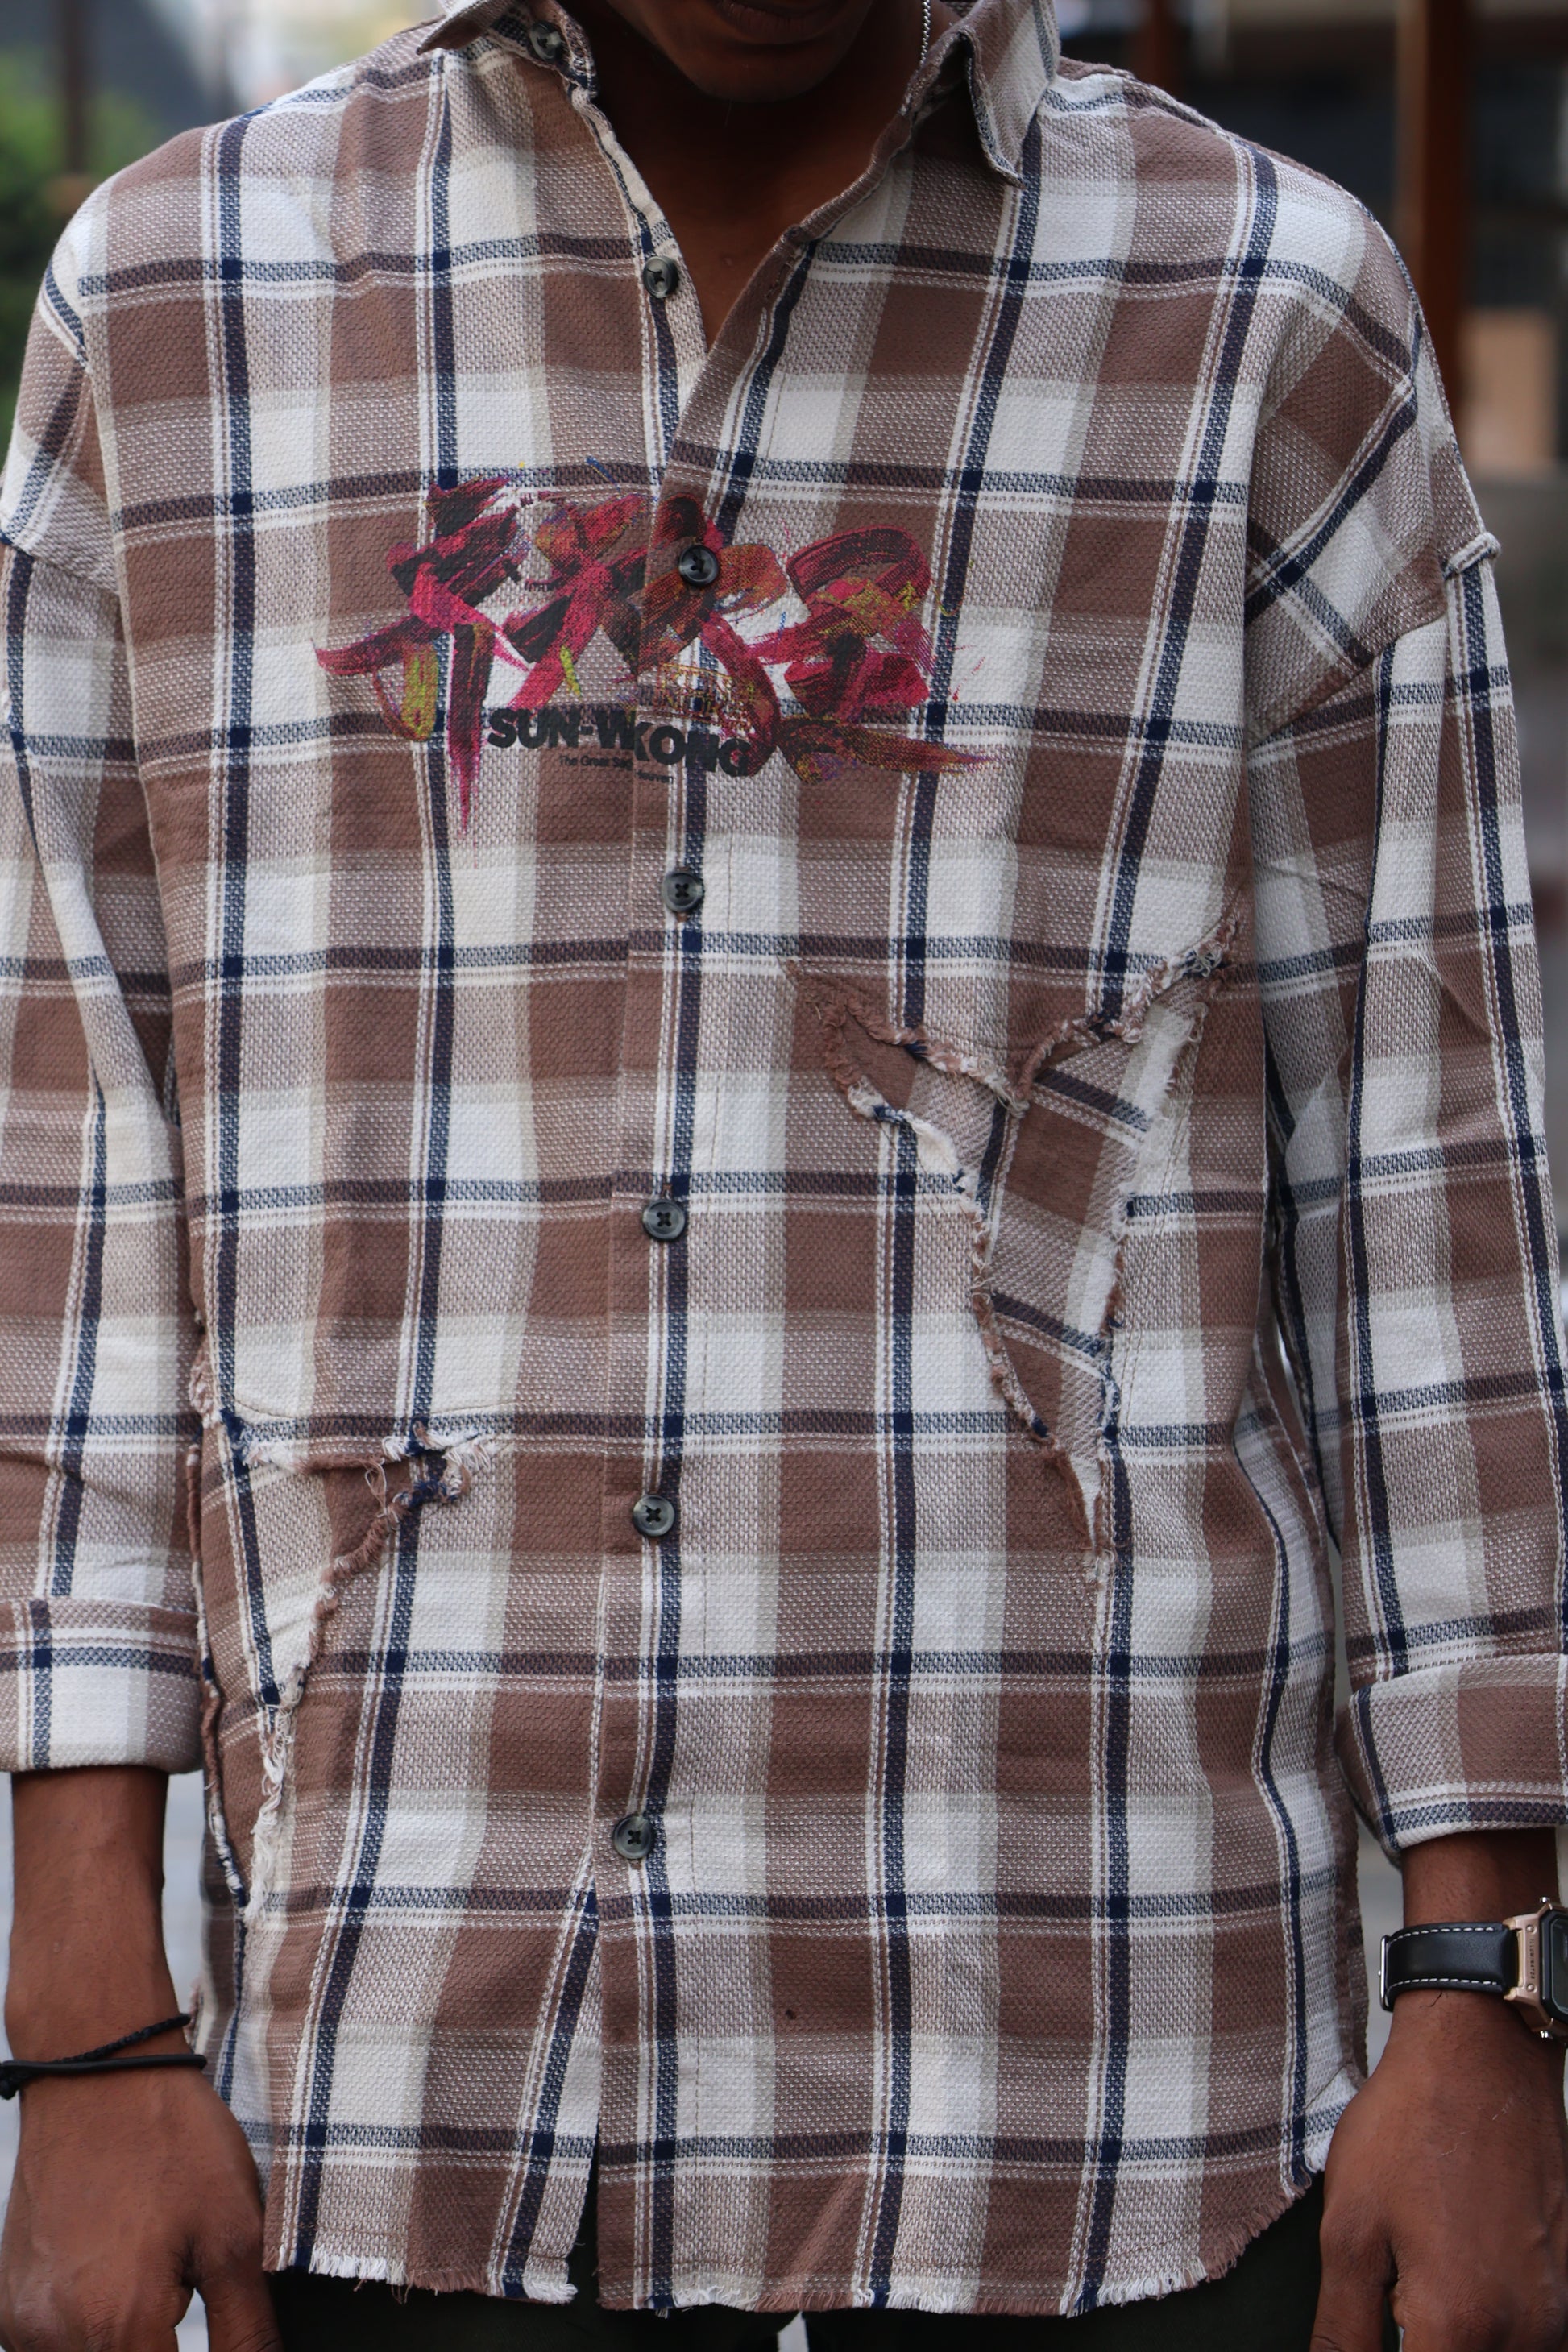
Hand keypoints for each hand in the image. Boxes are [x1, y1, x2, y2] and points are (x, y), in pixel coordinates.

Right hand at [0, 2059, 280, 2351]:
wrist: (97, 2074)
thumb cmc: (171, 2140)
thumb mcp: (235, 2233)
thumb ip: (246, 2330)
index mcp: (116, 2327)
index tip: (218, 2324)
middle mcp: (55, 2340)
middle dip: (162, 2349)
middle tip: (184, 2287)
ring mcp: (24, 2325)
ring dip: (128, 2344)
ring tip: (155, 2276)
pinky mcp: (11, 2306)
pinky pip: (56, 2348)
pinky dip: (92, 2333)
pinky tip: (120, 2274)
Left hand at [1312, 1985, 1567, 2349]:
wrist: (1481, 2055)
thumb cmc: (1413, 2124)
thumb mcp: (1349, 2230)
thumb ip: (1344, 2330)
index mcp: (1462, 2326)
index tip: (1378, 2324)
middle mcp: (1526, 2332)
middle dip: (1425, 2344)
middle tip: (1397, 2297)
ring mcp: (1558, 2310)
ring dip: (1459, 2337)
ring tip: (1427, 2270)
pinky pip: (1530, 2333)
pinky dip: (1491, 2318)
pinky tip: (1461, 2263)